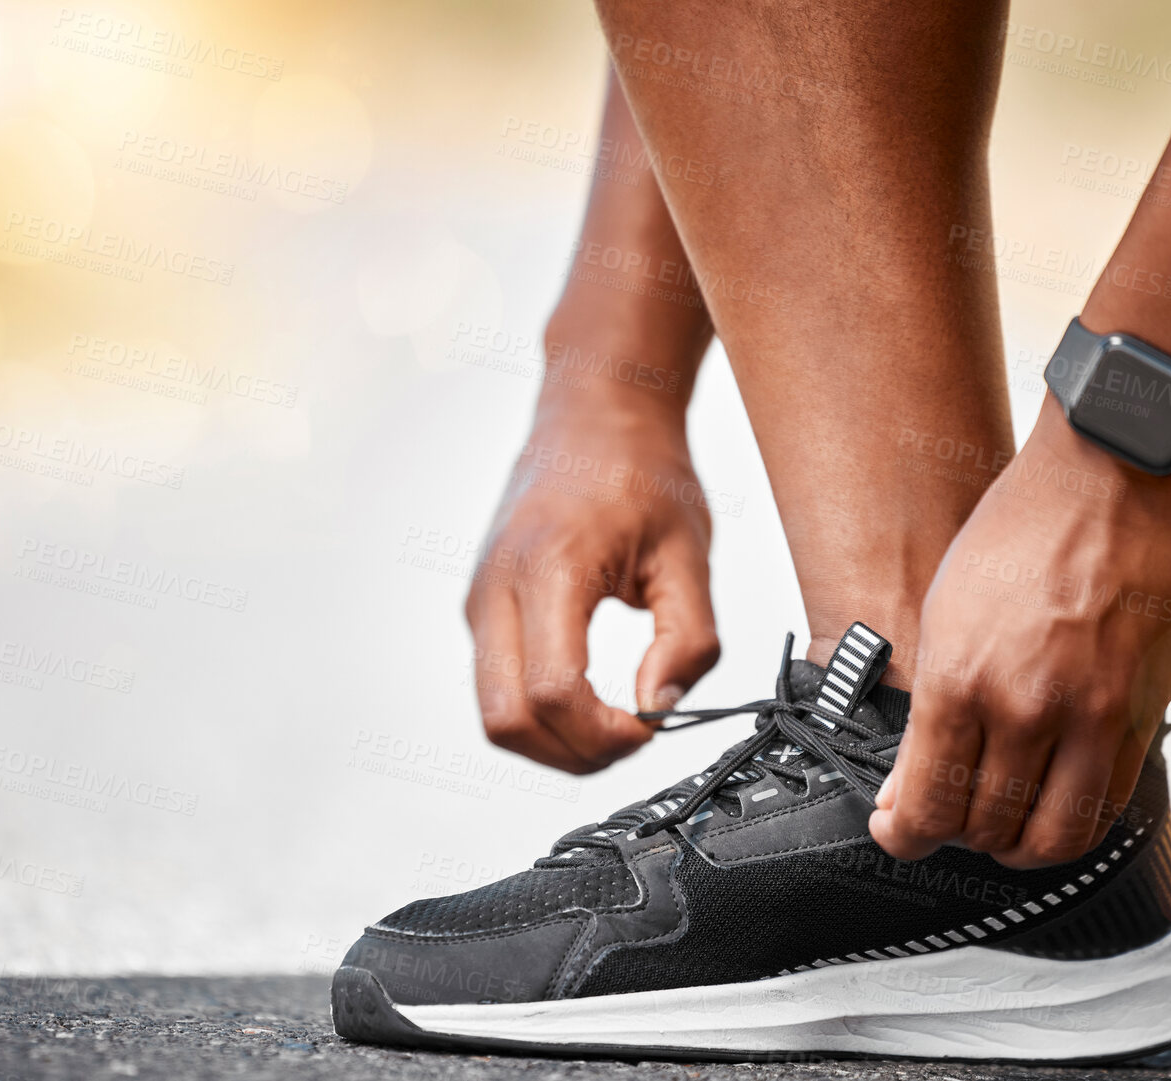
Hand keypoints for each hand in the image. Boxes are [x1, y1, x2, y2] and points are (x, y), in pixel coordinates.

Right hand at [465, 372, 718, 773]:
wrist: (593, 417)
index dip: (603, 734)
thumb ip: (688, 640)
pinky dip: (541, 715)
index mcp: (550, 566)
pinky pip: (497, 689)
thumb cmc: (641, 474)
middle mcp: (497, 588)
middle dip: (573, 753)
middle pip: (506, 721)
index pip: (552, 691)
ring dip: (555, 742)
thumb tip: (657, 708)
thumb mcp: (691, 554)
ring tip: (613, 722)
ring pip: (495, 716)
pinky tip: (590, 699)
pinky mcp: (481, 611)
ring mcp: (480, 602)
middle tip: (630, 738)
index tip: (648, 727)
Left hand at [870, 399, 1170, 867]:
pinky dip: (1079, 819)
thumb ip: (936, 701)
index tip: (898, 832)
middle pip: (988, 829)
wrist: (1122, 470)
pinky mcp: (1145, 712)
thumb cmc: (1029, 523)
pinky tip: (1060, 799)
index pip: (927, 803)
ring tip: (1009, 825)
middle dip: (962, 837)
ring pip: (1055, 837)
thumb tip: (910, 779)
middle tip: (956, 819)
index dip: (906, 835)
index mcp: (960, 676)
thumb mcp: (949, 605)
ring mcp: (1091, 715)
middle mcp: (1024, 706)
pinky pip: (1111, 802)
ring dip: (1022, 846)